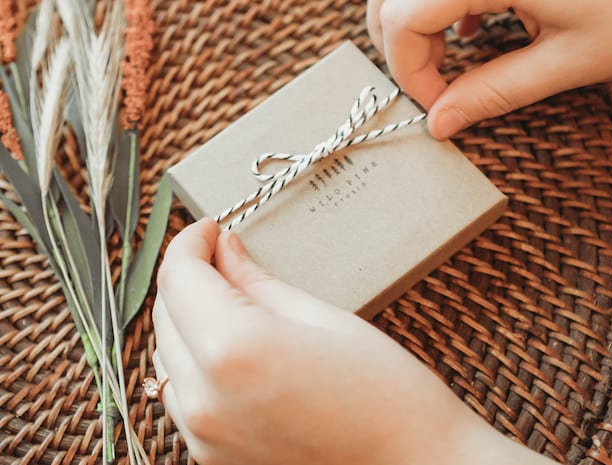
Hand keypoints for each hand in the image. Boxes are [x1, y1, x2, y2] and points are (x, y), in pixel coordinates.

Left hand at [152, 219, 537, 464]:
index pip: (181, 277)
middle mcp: (204, 398)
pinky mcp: (212, 457)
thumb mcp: (325, 319)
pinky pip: (183, 395)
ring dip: (186, 319)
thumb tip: (226, 252)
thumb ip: (260, 283)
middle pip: (165, 315)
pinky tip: (230, 345)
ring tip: (225, 296)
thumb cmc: (387, 393)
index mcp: (234, 349)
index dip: (191, 242)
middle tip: (222, 254)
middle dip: (188, 277)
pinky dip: (195, 362)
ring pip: (167, 357)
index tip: (210, 229)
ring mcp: (203, 436)